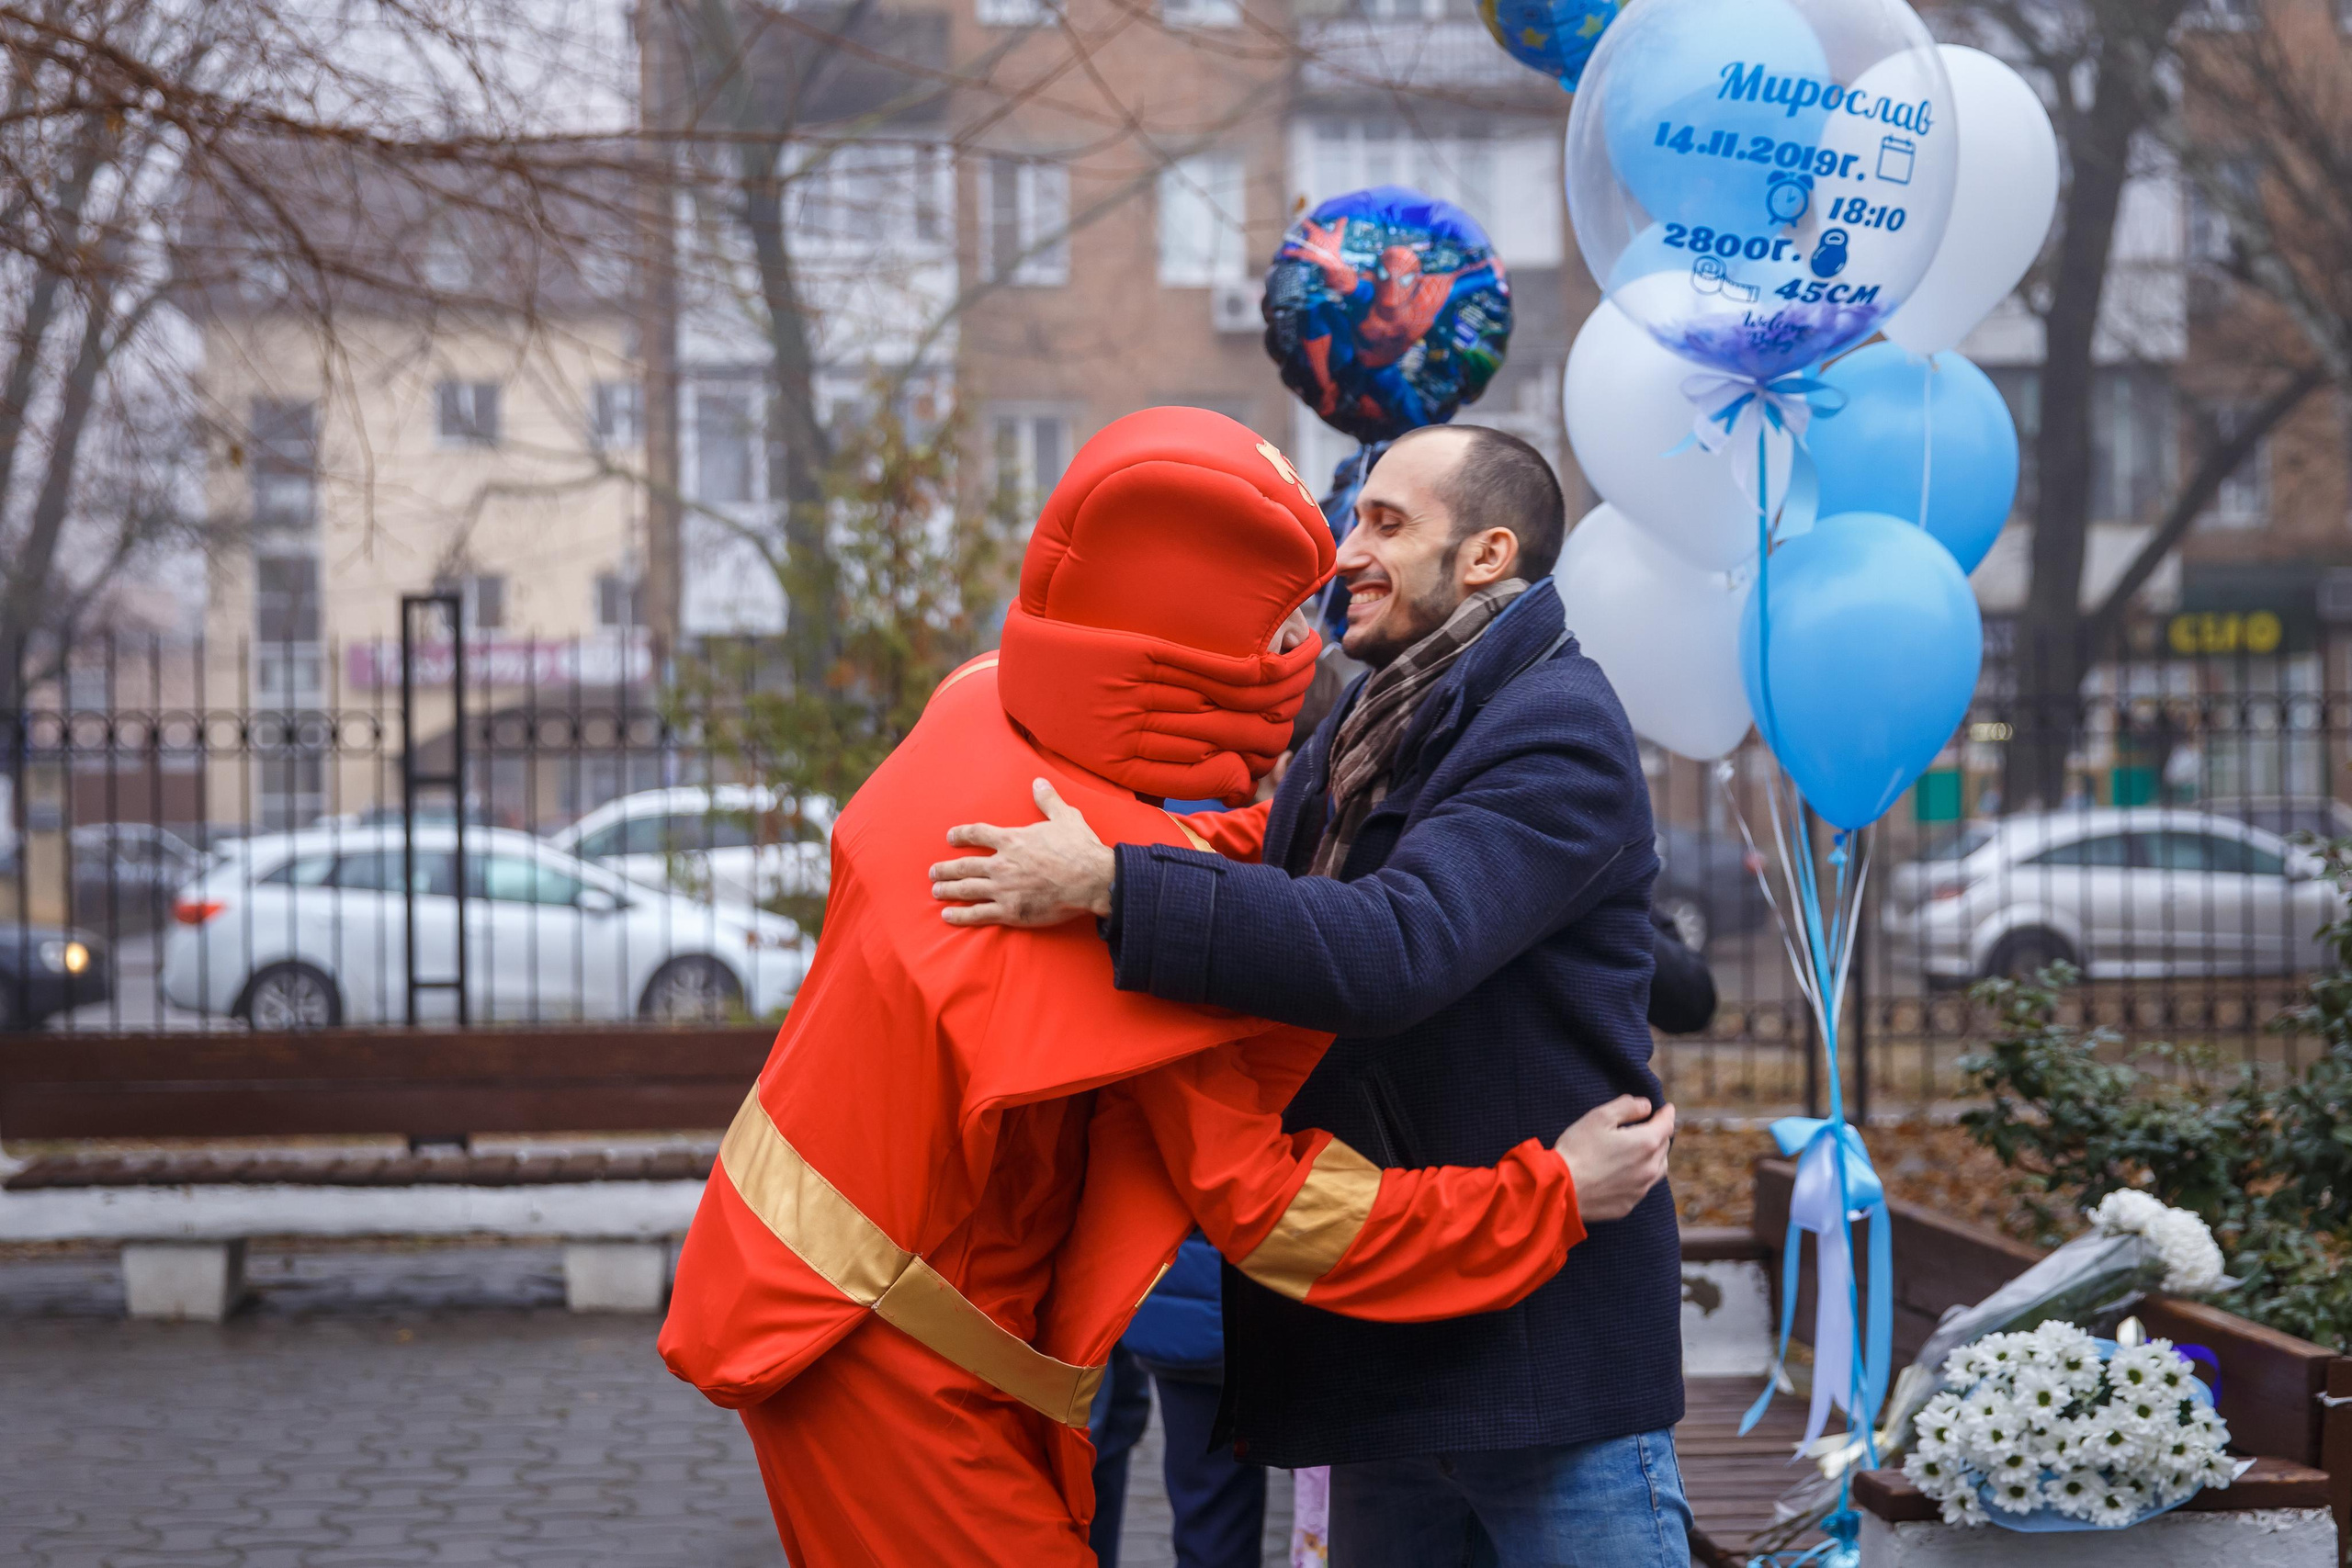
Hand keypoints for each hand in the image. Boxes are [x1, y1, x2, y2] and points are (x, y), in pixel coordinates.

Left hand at [929, 779, 1114, 927]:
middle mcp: (1002, 863)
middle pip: (964, 865)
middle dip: (946, 868)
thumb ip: (1048, 800)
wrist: (1092, 880)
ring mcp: (1004, 888)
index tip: (950, 837)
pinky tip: (947, 915)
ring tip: (936, 890)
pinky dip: (961, 915)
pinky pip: (978, 913)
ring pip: (966, 889)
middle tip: (933, 872)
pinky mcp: (1010, 910)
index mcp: (1013, 839)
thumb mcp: (1066, 817)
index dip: (961, 834)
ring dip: (948, 889)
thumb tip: (1039, 782)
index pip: (977, 833)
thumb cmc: (1080, 849)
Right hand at [1552, 1097, 1674, 1222]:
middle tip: (1651, 1126)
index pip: (1667, 1125)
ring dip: (1655, 1156)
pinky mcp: (1628, 1204)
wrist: (1561, 1189)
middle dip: (1659, 1134)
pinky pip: (1642, 1187)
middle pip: (1664, 1147)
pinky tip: (1627, 1173)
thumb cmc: (1578, 1149)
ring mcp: (1640, 1189)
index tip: (1667, 1108)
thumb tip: (1646, 1106)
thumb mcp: (1600, 1117)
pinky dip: (1640, 1176)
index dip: (1667, 1114)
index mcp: (1645, 1143)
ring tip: (1644, 1150)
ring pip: (1658, 1169)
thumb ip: (1627, 1107)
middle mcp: (1649, 1168)